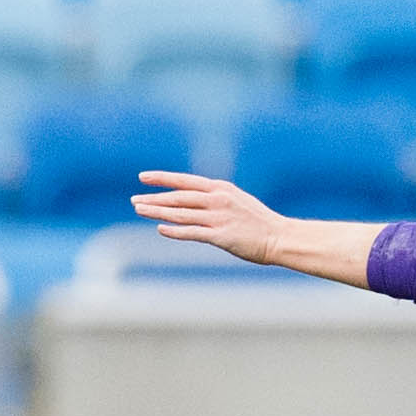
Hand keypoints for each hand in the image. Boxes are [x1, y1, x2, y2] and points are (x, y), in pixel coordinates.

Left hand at [132, 172, 286, 265]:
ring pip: (181, 213)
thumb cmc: (259, 222)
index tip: (143, 177)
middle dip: (154, 198)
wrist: (280, 237)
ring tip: (140, 210)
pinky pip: (192, 232)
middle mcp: (218, 200)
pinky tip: (161, 229)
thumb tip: (193, 201)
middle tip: (135, 200)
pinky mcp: (221, 236)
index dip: (162, 179)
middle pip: (178, 197)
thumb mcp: (238, 200)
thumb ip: (216, 198)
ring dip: (157, 212)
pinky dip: (175, 231)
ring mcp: (219, 218)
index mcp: (221, 188)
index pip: (185, 181)